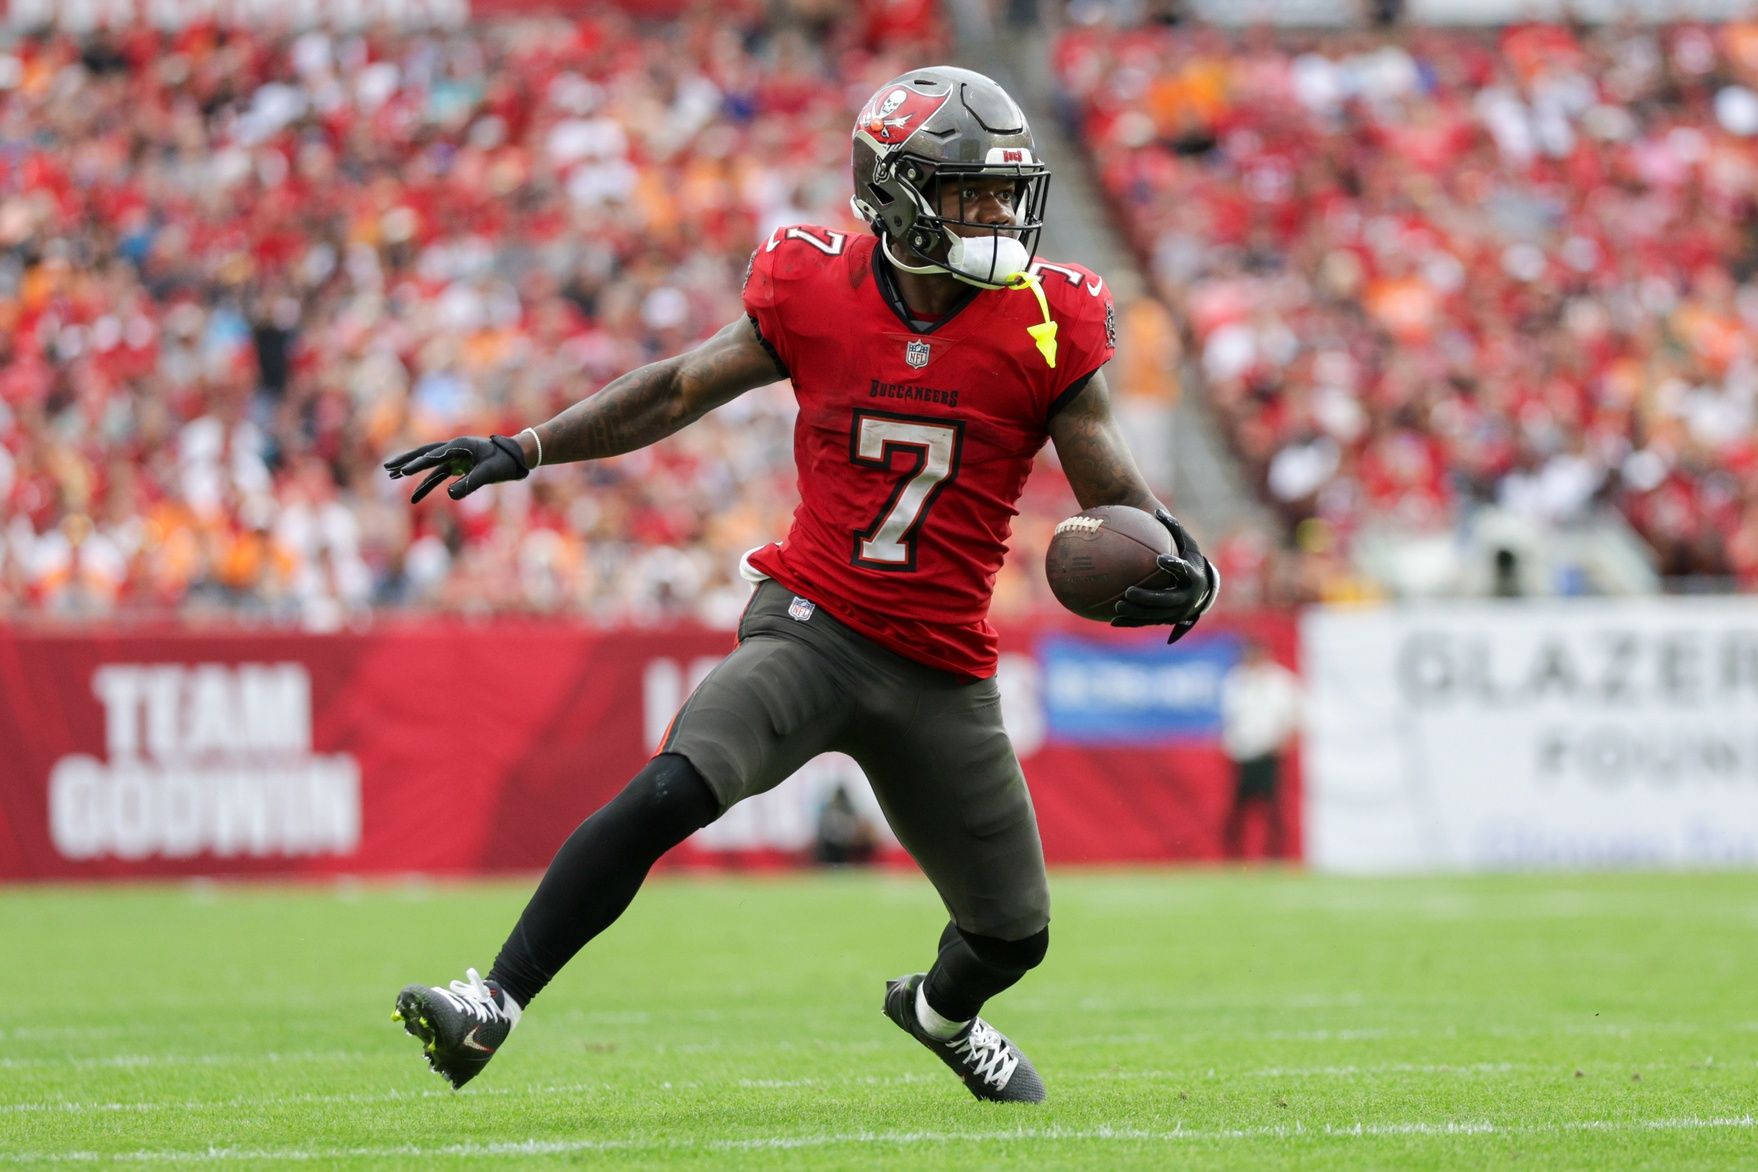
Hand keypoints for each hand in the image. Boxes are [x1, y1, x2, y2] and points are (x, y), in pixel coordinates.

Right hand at [384, 434, 528, 502]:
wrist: (517, 458)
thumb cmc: (505, 462)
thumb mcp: (490, 473)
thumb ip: (470, 483)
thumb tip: (449, 495)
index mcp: (460, 445)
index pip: (434, 455)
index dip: (418, 464)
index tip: (403, 472)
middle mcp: (454, 449)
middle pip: (424, 454)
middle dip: (405, 461)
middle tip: (387, 467)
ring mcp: (455, 458)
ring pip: (428, 465)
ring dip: (411, 470)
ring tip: (392, 476)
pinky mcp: (458, 467)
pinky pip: (438, 477)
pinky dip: (426, 486)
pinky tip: (415, 498)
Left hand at [1111, 507, 1218, 643]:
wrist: (1202, 590)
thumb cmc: (1190, 561)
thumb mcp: (1187, 545)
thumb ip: (1174, 529)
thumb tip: (1157, 510)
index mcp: (1193, 577)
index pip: (1184, 571)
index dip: (1173, 566)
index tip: (1160, 559)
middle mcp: (1187, 598)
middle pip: (1166, 600)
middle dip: (1147, 598)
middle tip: (1129, 591)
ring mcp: (1177, 613)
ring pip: (1155, 615)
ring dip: (1136, 613)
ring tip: (1118, 606)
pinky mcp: (1166, 620)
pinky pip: (1147, 622)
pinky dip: (1131, 622)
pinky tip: (1113, 621)